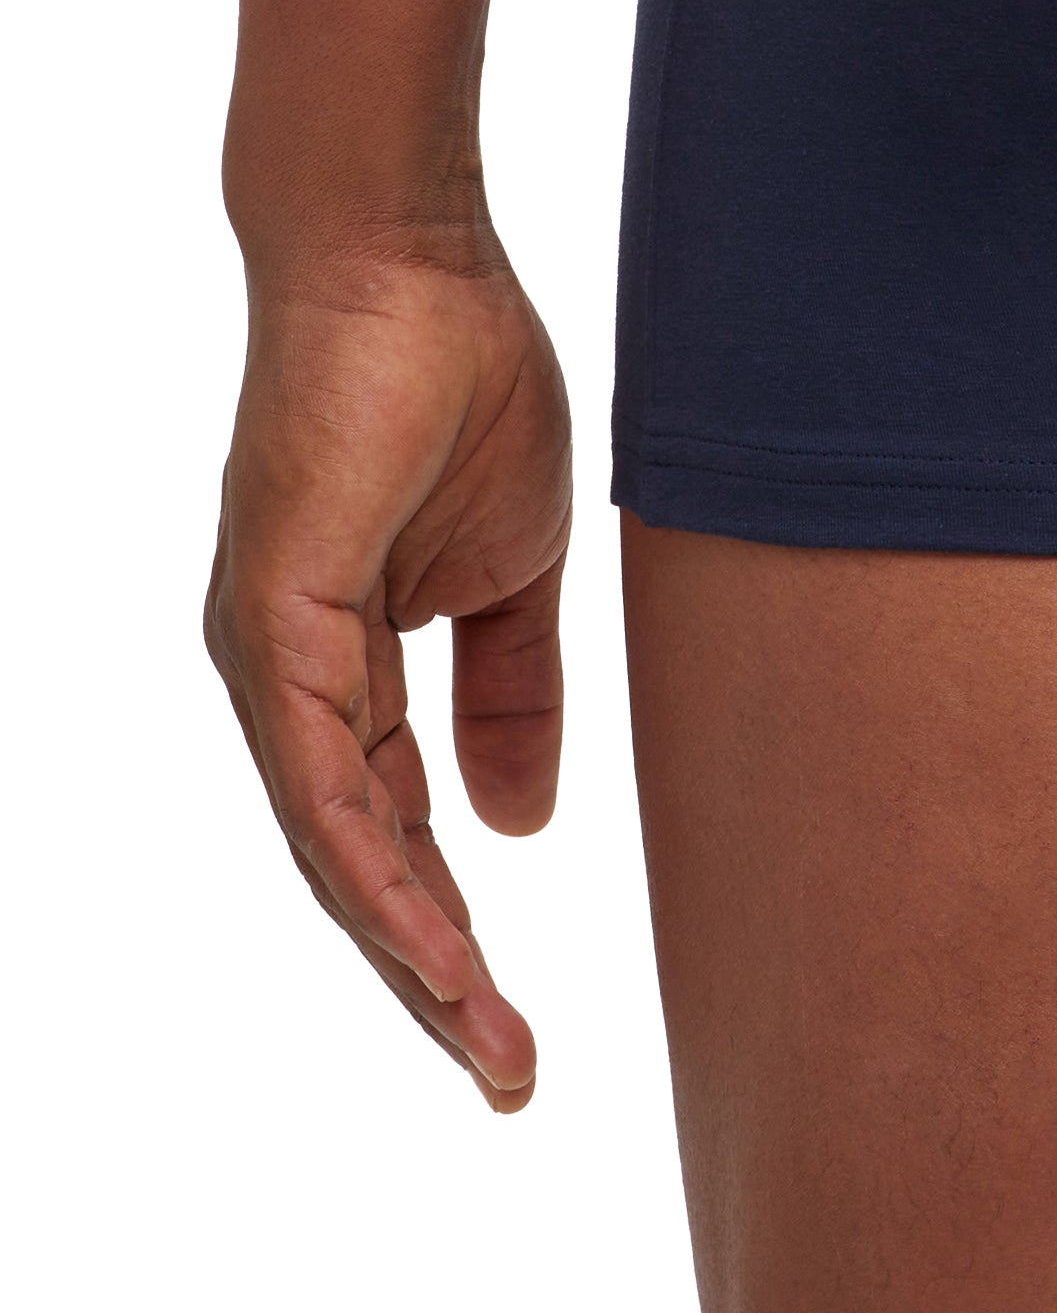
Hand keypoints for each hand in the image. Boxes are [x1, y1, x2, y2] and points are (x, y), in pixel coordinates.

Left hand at [206, 243, 571, 1109]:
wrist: (410, 257)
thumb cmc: (460, 379)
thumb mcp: (517, 565)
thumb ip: (512, 688)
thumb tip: (518, 826)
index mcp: (343, 665)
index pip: (397, 830)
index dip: (454, 927)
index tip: (519, 1021)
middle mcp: (286, 681)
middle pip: (358, 864)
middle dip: (432, 977)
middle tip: (506, 1072)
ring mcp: (266, 654)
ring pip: (330, 842)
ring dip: (407, 948)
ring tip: (478, 1032)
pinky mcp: (270, 618)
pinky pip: (319, 772)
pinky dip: (373, 861)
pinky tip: (429, 930)